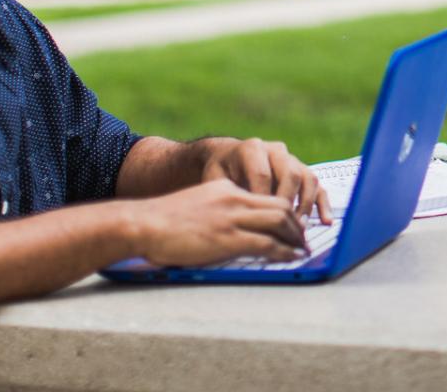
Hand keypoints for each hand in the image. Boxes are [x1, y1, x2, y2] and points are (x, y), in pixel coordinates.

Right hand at [129, 178, 308, 265]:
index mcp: (226, 189)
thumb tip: (229, 227)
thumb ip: (217, 209)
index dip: (285, 210)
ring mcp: (232, 218)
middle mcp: (234, 198)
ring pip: (279, 221)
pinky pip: (267, 243)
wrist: (144, 223)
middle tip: (303, 238)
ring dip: (295, 237)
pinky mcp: (228, 238)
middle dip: (296, 223)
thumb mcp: (197, 203)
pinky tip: (291, 257)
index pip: (266, 196)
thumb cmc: (162, 221)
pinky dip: (284, 251)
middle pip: (280, 206)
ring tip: (302, 248)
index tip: (291, 224)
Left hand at [201, 137, 331, 223]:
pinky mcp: (302, 170)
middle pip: (290, 173)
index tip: (261, 223)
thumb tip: (232, 219)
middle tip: (283, 228)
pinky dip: (322, 203)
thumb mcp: (214, 179)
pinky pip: (317, 185)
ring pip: (307, 178)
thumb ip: (225, 194)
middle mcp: (275, 150)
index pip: (263, 174)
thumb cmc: (219, 172)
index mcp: (252, 149)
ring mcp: (291, 159)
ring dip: (305, 206)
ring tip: (299, 229)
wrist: (226, 157)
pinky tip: (325, 221)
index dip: (264, 200)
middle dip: (288, 203)